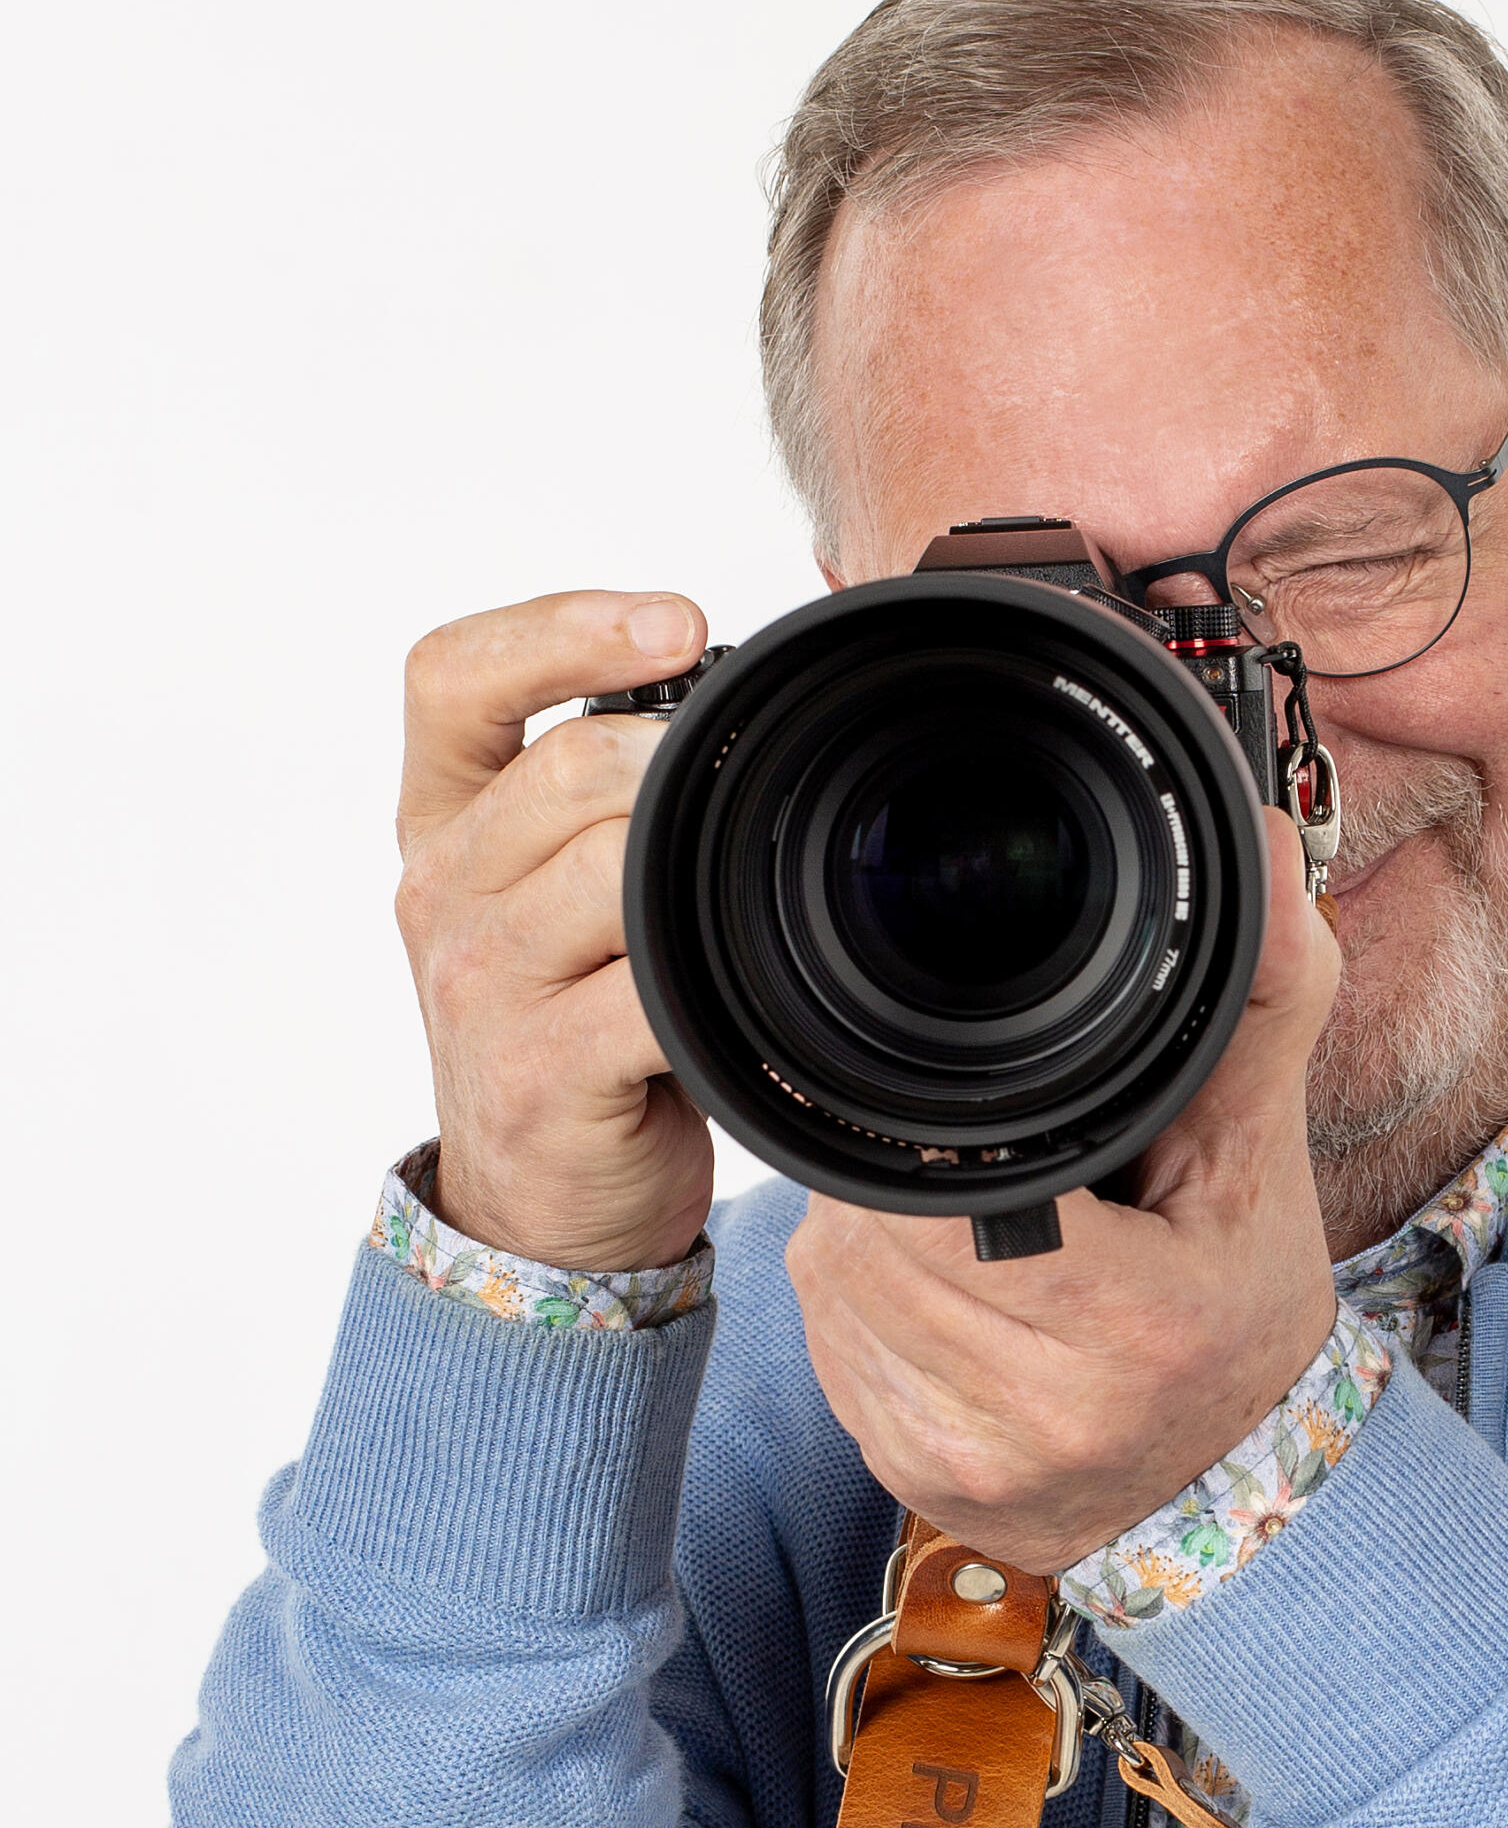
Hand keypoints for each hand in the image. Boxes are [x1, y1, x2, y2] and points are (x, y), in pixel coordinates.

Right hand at [393, 590, 715, 1271]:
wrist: (540, 1206)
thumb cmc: (575, 1027)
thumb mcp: (563, 895)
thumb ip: (609, 802)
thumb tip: (741, 704)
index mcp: (444, 823)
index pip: (450, 675)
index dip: (561, 626)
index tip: (675, 621)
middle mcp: (443, 890)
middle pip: (566, 767)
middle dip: (677, 762)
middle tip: (744, 789)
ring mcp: (481, 983)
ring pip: (607, 870)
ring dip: (698, 867)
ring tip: (740, 891)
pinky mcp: (536, 1070)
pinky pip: (640, 994)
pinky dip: (706, 983)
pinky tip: (735, 986)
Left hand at [786, 813, 1342, 1577]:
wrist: (1241, 1498)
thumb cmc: (1247, 1317)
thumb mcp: (1267, 1162)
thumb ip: (1256, 1004)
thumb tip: (1253, 854)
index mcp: (1131, 1328)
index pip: (942, 1203)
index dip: (921, 1140)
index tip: (946, 1105)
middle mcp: (1039, 1412)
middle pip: (869, 1238)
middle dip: (891, 1175)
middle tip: (956, 1149)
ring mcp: (964, 1460)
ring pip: (832, 1290)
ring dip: (864, 1235)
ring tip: (952, 1216)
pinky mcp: (911, 1484)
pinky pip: (832, 1353)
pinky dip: (861, 1303)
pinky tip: (932, 1288)